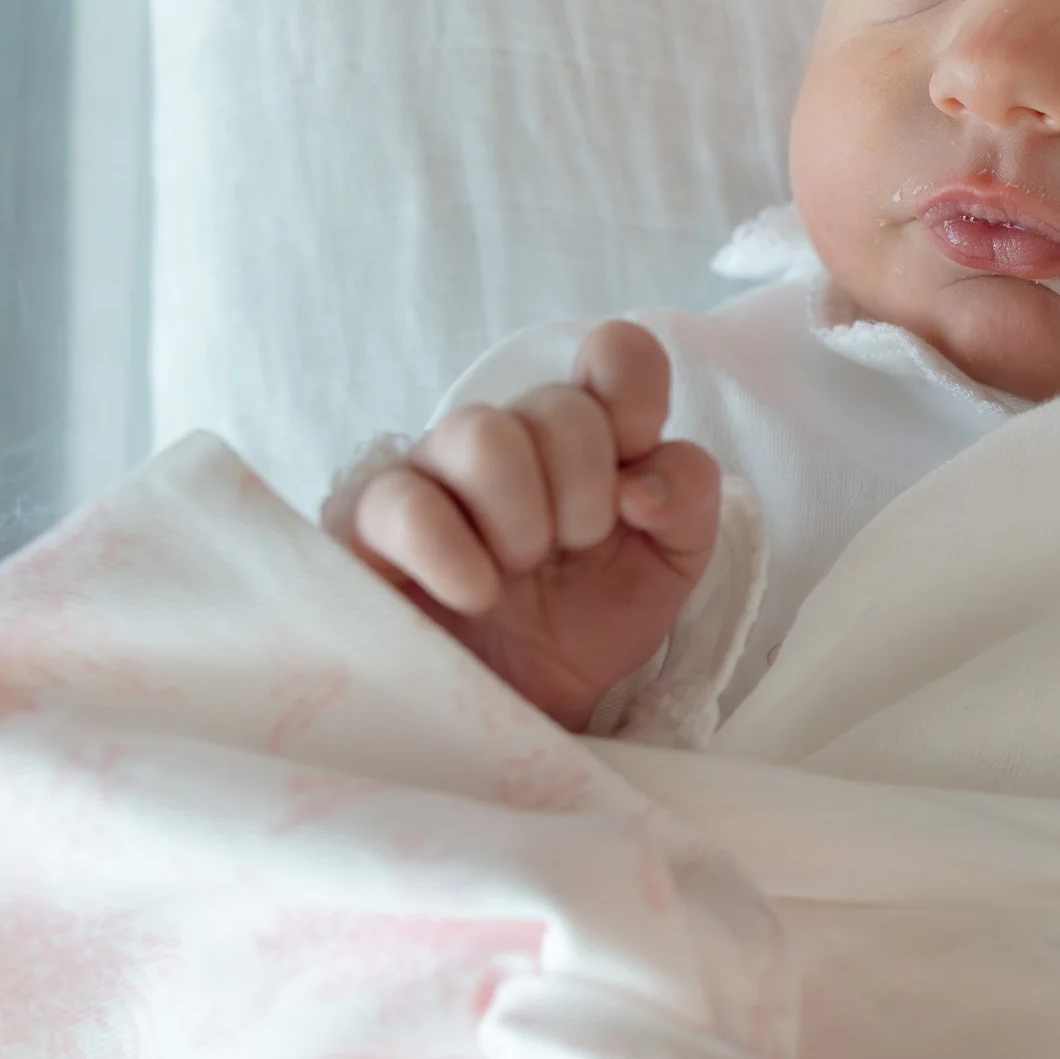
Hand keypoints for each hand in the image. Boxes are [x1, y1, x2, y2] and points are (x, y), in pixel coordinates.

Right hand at [345, 321, 721, 730]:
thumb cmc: (586, 622)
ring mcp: (433, 469)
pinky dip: (457, 556)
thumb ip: (688, 499)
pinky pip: (409, 503)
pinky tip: (475, 595)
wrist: (517, 706)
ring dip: (521, 523)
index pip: (617, 352)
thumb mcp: (669, 566)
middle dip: (584, 500)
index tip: (634, 493)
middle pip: (558, 408)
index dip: (635, 404)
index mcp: (584, 431)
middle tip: (568, 553)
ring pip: (483, 437)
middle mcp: (508, 433)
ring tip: (515, 575)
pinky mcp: (371, 521)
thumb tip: (643, 483)